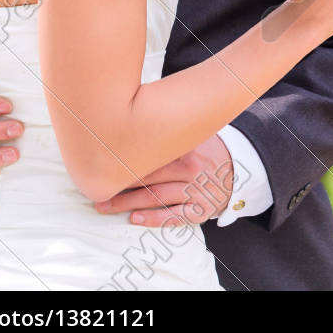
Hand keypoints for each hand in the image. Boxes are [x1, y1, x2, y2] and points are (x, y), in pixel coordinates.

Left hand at [91, 135, 234, 226]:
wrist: (240, 170)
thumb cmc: (206, 149)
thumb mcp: (190, 133)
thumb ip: (166, 127)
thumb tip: (130, 113)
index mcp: (185, 146)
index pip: (148, 151)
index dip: (122, 156)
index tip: (99, 159)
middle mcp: (190, 168)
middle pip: (147, 176)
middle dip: (118, 183)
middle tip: (92, 189)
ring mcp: (195, 190)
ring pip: (156, 196)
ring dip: (127, 202)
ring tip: (103, 206)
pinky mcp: (201, 209)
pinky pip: (175, 216)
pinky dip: (154, 218)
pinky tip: (135, 219)